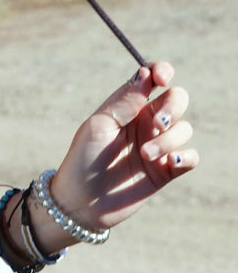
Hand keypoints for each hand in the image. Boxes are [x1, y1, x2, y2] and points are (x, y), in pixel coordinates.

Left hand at [47, 62, 196, 241]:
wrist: (82, 201)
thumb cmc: (84, 158)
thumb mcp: (100, 125)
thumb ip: (124, 102)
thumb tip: (145, 74)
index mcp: (126, 106)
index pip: (152, 79)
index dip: (162, 71)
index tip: (162, 77)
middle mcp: (145, 122)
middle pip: (177, 98)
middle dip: (173, 106)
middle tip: (156, 122)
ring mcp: (158, 145)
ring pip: (184, 129)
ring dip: (169, 139)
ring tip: (145, 153)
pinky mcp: (166, 171)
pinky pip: (191, 157)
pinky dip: (185, 157)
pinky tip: (169, 163)